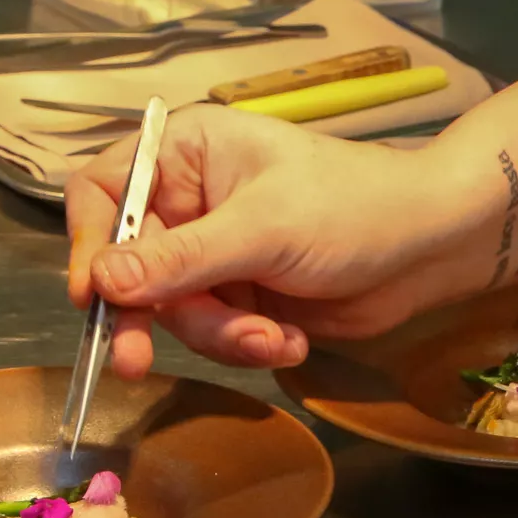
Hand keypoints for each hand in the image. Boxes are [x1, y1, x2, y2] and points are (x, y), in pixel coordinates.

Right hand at [65, 106, 495, 374]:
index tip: (91, 295)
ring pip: (173, 311)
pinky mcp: (241, 295)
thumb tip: (101, 281)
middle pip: (130, 266)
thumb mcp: (264, 230)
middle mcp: (190, 200)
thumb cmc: (355, 208)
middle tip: (131, 364)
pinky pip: (212, 333)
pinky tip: (292, 338)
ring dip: (219, 334)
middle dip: (151, 315)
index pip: (103, 191)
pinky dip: (247, 344)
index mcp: (187, 153)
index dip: (86, 243)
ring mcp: (214, 252)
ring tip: (273, 337)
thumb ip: (182, 258)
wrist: (431, 248)